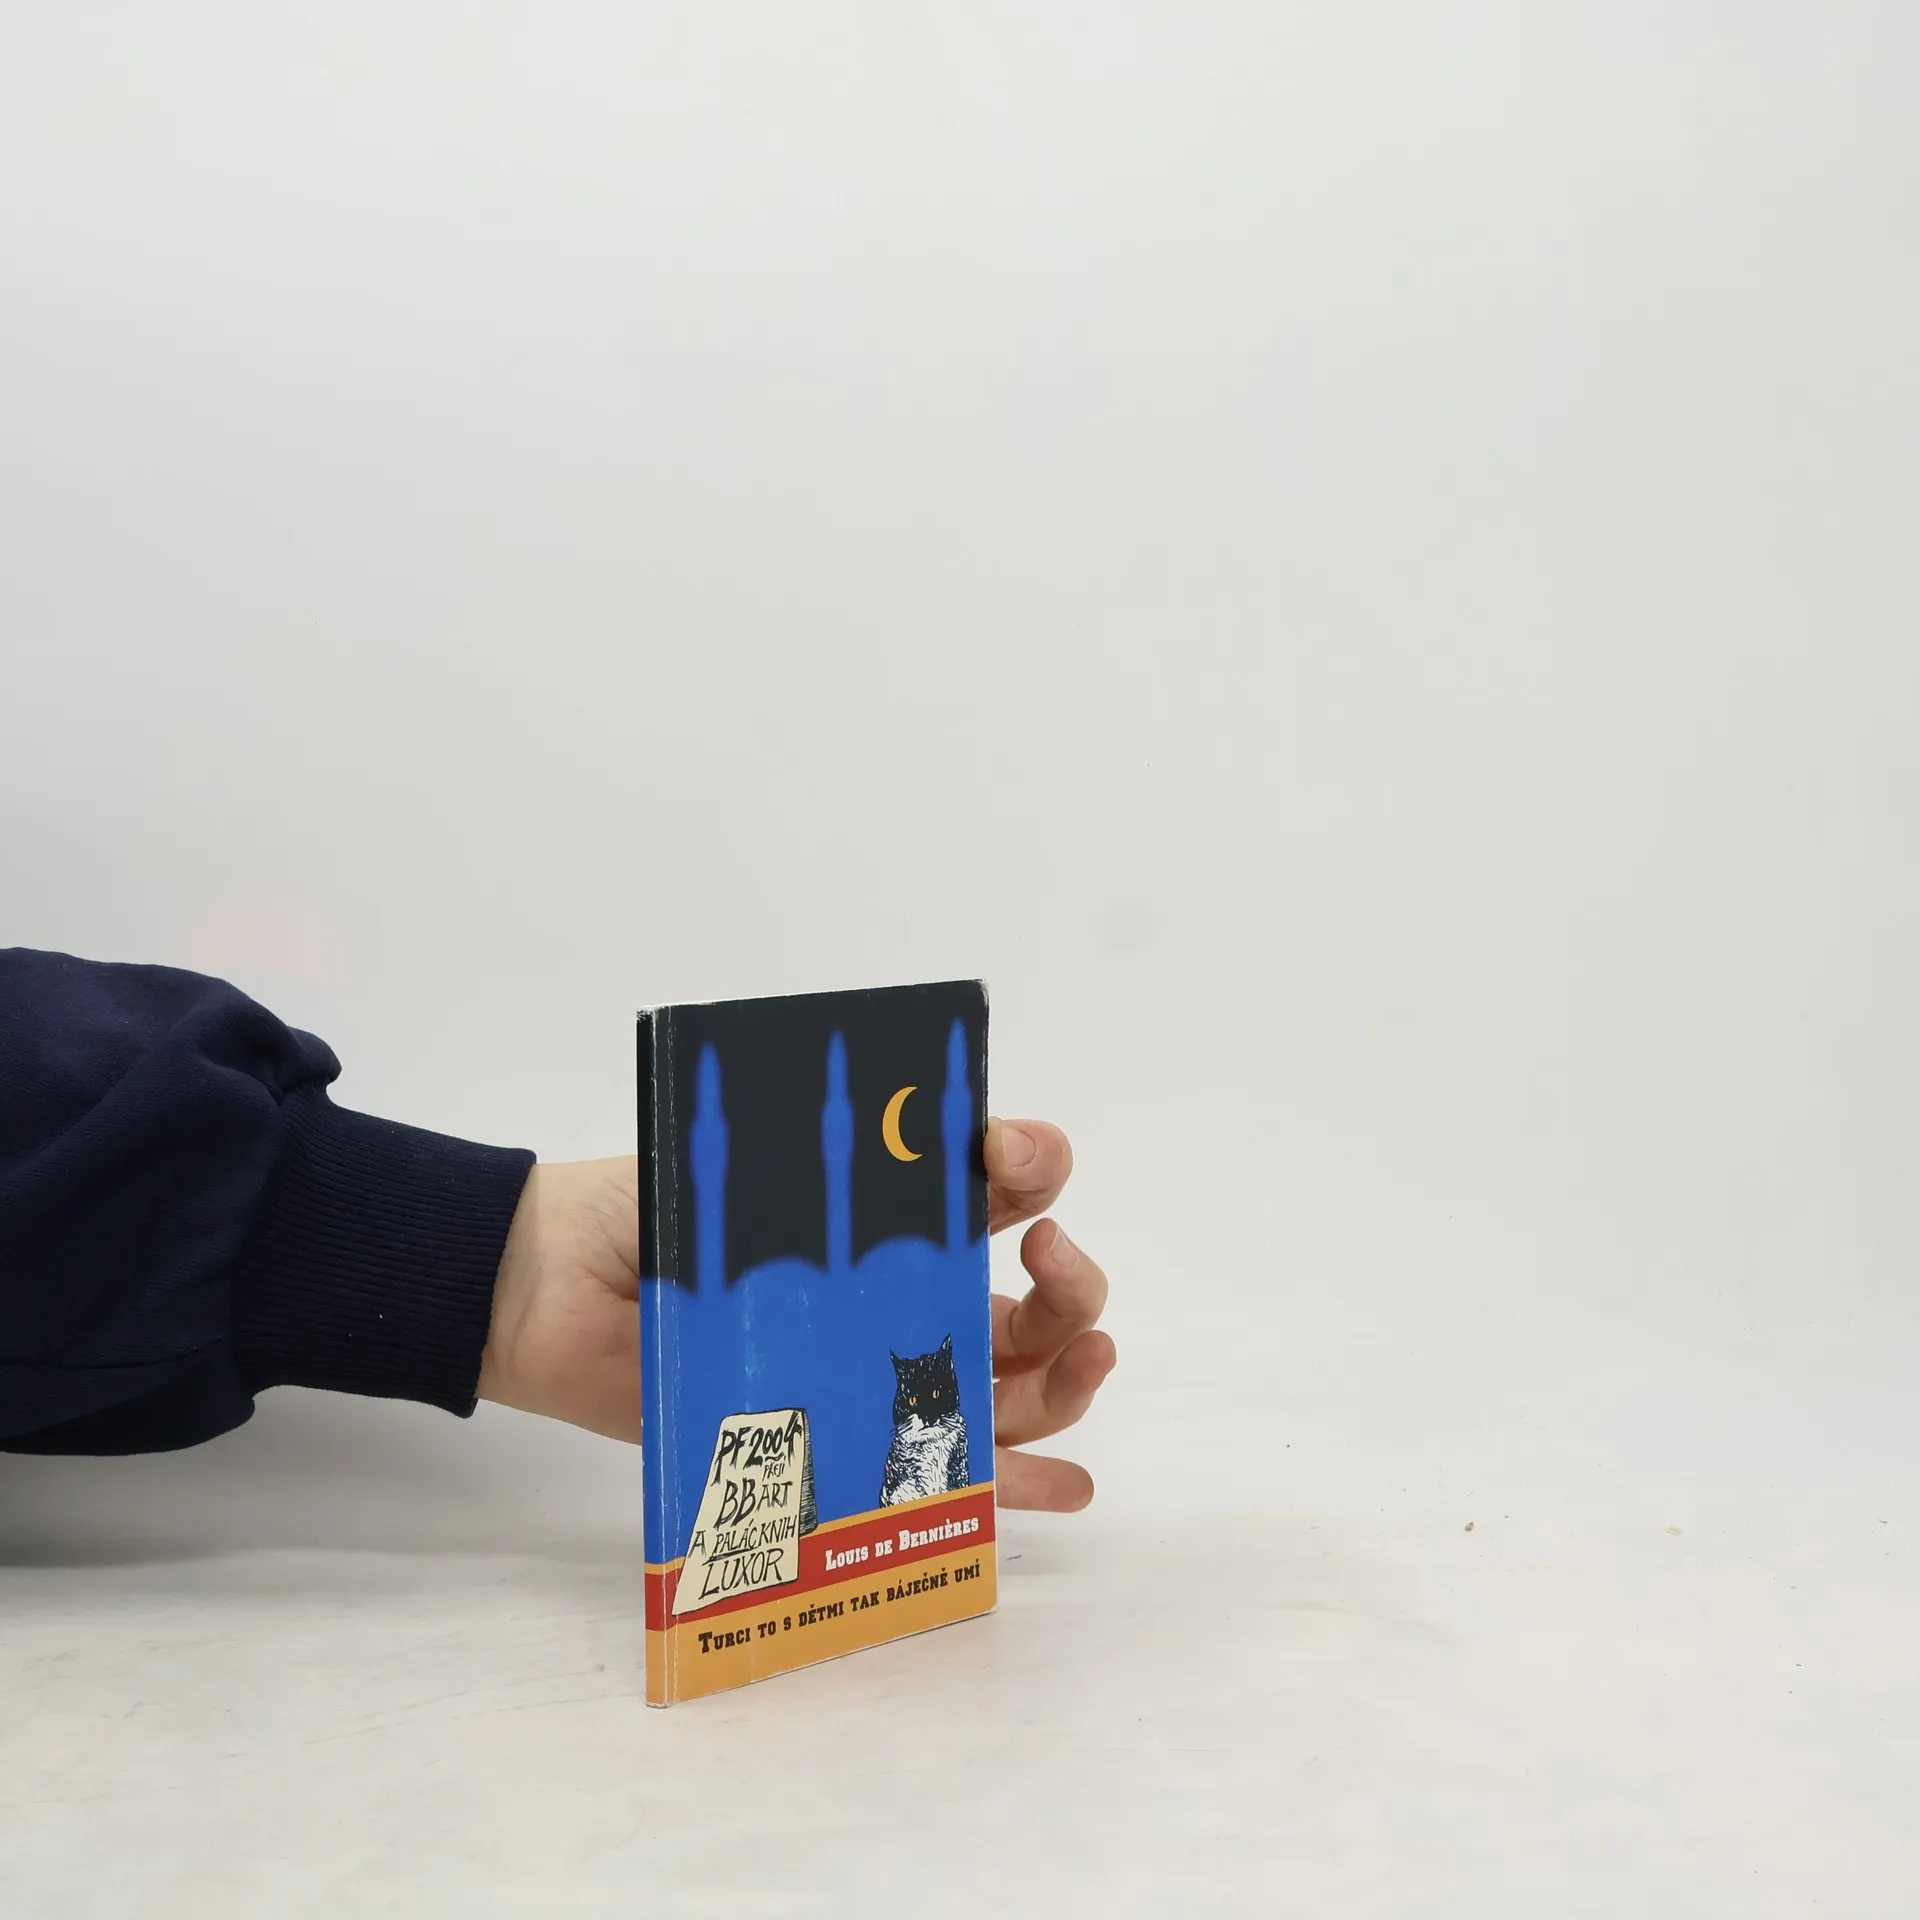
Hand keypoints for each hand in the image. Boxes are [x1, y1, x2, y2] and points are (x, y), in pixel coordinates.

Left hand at [478, 1120, 1115, 1511]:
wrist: (555, 1294)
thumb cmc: (648, 1209)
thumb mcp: (744, 1158)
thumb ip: (820, 1151)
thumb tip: (917, 1134)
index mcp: (892, 1212)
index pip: (1001, 1180)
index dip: (1033, 1161)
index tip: (1010, 1155)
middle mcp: (904, 1291)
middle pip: (1034, 1300)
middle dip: (1073, 1285)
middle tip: (1053, 1262)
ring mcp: (880, 1372)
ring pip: (1012, 1386)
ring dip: (1072, 1377)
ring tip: (1088, 1365)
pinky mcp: (846, 1444)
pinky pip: (948, 1475)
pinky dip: (1020, 1485)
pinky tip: (1072, 1488)